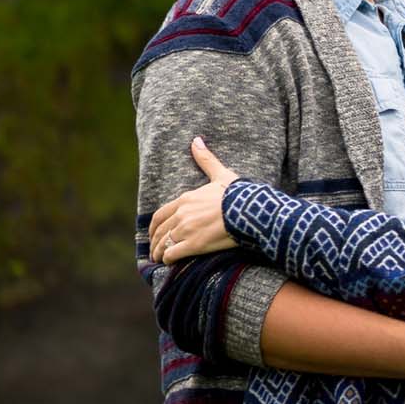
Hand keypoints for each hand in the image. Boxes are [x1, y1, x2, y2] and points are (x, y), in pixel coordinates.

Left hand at [151, 137, 239, 263]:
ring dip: (159, 253)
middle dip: (155, 242)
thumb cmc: (238, 194)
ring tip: (161, 259)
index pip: (160, 215)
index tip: (154, 234)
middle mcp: (182, 215)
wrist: (250, 210)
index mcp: (186, 199)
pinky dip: (168, 259)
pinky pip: (172, 254)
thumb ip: (206, 160)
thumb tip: (196, 140)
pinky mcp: (194, 245)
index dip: (154, 227)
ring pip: (163, 244)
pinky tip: (170, 262)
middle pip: (159, 231)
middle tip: (155, 251)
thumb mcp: (221, 174)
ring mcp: (186, 230)